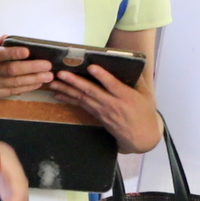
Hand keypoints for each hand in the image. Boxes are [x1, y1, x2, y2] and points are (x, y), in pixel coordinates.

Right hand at [0, 40, 53, 97]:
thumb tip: (6, 37)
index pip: (0, 54)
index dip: (13, 53)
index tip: (27, 51)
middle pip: (12, 69)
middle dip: (31, 68)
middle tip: (48, 65)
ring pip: (15, 82)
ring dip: (33, 79)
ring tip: (49, 76)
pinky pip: (14, 91)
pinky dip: (27, 87)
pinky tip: (39, 83)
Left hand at [48, 63, 162, 153]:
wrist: (141, 137)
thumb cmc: (145, 114)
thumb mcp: (146, 96)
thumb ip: (139, 80)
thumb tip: (134, 63)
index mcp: (126, 97)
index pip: (113, 85)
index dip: (102, 76)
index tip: (91, 67)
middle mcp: (112, 104)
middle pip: (92, 92)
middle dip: (75, 82)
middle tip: (61, 74)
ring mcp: (103, 111)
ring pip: (83, 99)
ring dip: (67, 90)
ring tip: (53, 83)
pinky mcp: (98, 116)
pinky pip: (81, 106)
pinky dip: (69, 100)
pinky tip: (58, 95)